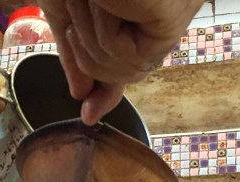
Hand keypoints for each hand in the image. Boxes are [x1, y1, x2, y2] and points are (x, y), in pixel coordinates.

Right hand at [37, 0, 204, 123]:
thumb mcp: (68, 9)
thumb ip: (76, 54)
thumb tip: (81, 96)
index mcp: (145, 11)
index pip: (131, 60)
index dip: (108, 90)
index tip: (89, 112)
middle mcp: (165, 16)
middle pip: (121, 72)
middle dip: (86, 48)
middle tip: (87, 5)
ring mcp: (171, 19)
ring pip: (120, 70)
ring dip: (91, 35)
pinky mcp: (169, 22)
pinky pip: (124, 57)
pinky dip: (103, 31)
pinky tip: (109, 3)